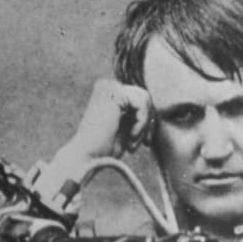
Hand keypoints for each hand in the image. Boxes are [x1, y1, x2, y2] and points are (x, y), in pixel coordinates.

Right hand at [30, 79, 153, 207]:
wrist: (88, 156)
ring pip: (145, 99)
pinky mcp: (114, 93)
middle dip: (148, 122)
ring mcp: (110, 87)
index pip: (140, 99)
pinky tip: (131, 136)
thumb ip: (137, 115)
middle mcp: (108, 85)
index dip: (147, 121)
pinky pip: (142, 103)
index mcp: (109, 93)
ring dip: (144, 125)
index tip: (146, 142)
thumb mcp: (126, 128)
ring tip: (133, 141)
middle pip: (145, 97)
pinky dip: (142, 123)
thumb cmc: (104, 148)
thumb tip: (154, 110)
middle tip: (145, 143)